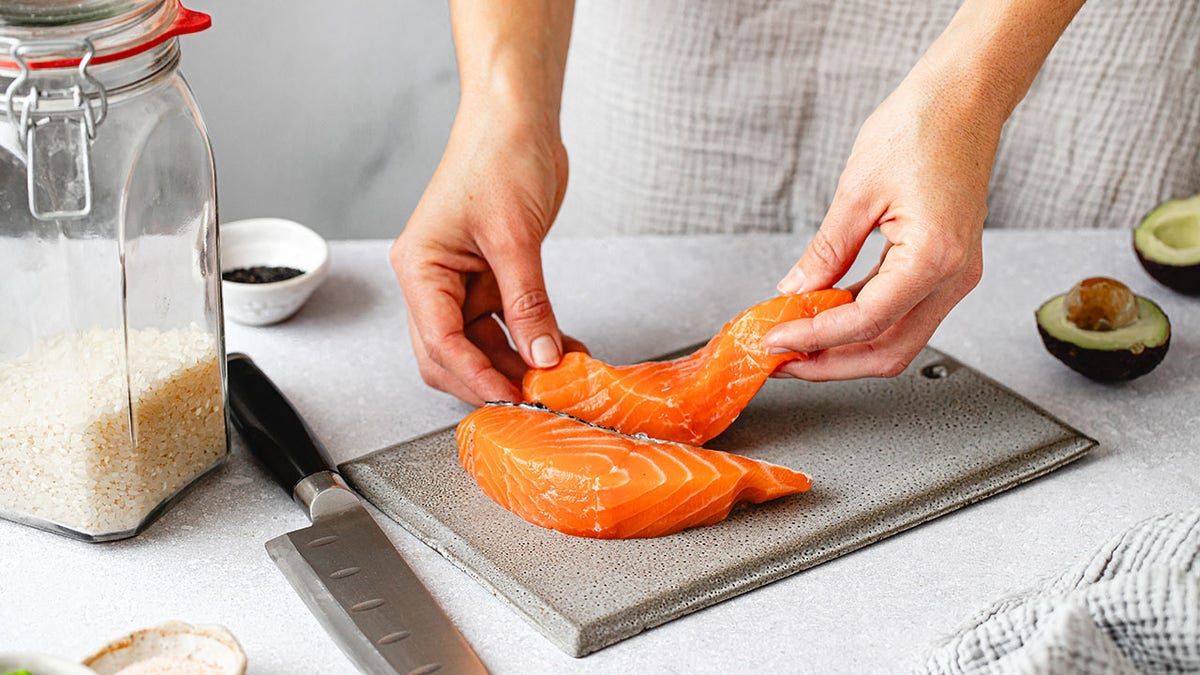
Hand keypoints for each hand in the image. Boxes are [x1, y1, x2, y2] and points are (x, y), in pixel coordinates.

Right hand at [390, 104, 582, 404]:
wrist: (518, 117)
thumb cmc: (498, 155)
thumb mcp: (515, 237)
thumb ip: (528, 303)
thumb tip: (541, 358)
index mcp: (421, 269)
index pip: (440, 342)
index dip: (476, 377)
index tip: (512, 398)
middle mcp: (435, 280)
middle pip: (450, 355)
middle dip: (490, 378)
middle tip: (534, 398)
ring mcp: (463, 281)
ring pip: (482, 345)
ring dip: (517, 363)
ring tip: (557, 378)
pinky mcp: (492, 277)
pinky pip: (508, 323)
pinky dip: (533, 339)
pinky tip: (562, 351)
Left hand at [764, 67, 996, 379]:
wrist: (963, 100)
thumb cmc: (920, 129)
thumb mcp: (856, 191)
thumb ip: (825, 252)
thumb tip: (795, 292)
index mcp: (934, 257)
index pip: (866, 322)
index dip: (814, 339)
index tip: (775, 341)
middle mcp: (954, 276)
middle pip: (888, 352)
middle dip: (830, 364)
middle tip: (782, 360)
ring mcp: (956, 276)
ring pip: (899, 340)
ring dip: (845, 349)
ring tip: (797, 341)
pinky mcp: (948, 268)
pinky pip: (905, 313)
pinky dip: (863, 323)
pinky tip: (826, 316)